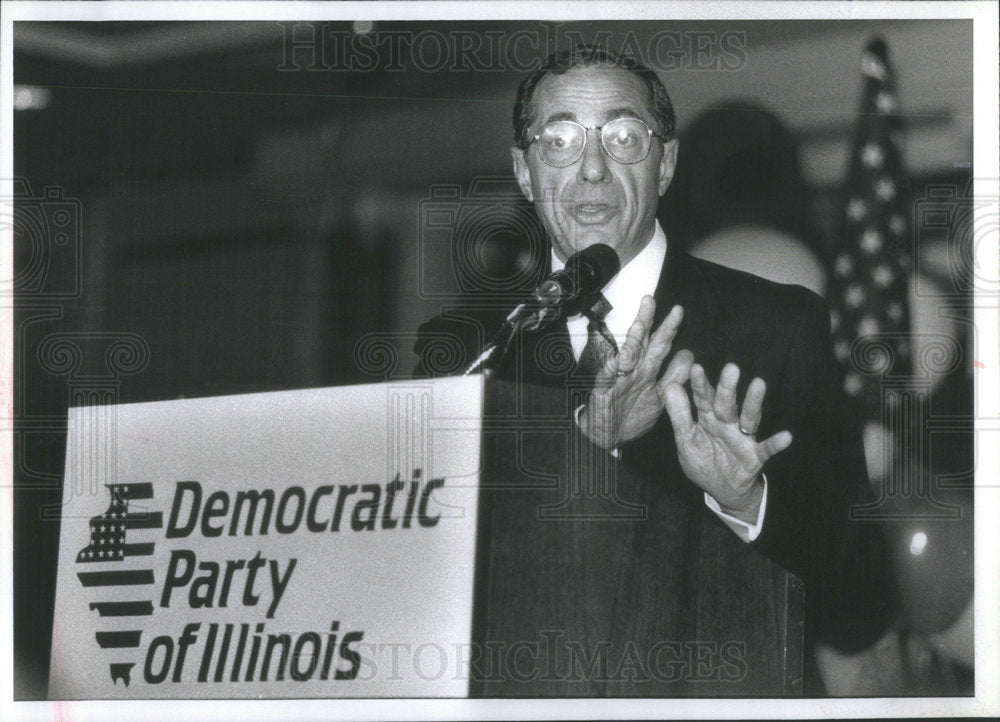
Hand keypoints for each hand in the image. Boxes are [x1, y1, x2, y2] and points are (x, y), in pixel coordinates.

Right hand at [578, 297, 685, 448]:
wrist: (607, 438)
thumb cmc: (631, 415)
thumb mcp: (659, 398)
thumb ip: (674, 377)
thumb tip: (689, 354)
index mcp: (647, 371)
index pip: (659, 345)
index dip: (669, 329)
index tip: (678, 311)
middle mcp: (633, 371)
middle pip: (642, 343)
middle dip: (647, 321)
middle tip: (651, 300)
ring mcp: (617, 380)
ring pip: (626, 356)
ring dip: (631, 339)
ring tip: (638, 321)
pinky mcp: (603, 394)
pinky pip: (607, 381)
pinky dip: (612, 370)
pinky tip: (618, 360)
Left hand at [661, 360, 792, 520]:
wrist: (722, 490)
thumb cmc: (703, 459)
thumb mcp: (686, 438)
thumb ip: (679, 414)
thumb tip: (669, 386)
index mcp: (708, 418)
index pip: (703, 398)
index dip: (700, 385)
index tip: (695, 368)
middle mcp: (727, 423)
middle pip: (726, 403)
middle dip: (727, 387)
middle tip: (730, 368)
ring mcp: (742, 438)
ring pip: (748, 417)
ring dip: (753, 402)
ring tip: (759, 384)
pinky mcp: (755, 455)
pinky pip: (766, 449)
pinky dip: (776, 443)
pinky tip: (786, 436)